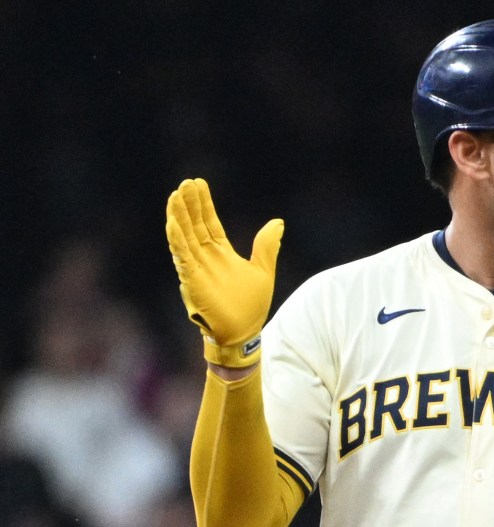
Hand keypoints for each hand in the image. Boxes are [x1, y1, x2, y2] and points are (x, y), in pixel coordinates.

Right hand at [165, 178, 282, 366]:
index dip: (204, 204)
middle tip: (184, 183)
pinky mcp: (193, 281)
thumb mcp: (263, 270)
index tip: (198, 183)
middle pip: (194, 224)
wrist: (244, 332)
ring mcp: (198, 268)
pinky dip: (177, 241)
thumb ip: (266, 246)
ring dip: (179, 217)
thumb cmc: (251, 305)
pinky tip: (172, 224)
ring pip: (185, 237)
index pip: (209, 222)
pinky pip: (183, 258)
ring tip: (175, 196)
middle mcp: (206, 257)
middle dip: (189, 204)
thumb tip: (278, 222)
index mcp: (221, 253)